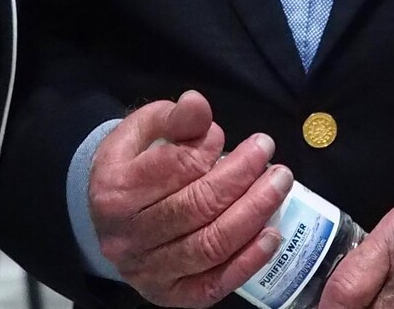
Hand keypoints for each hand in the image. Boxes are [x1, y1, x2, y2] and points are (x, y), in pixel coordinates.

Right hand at [87, 91, 292, 306]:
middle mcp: (127, 237)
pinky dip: (247, 262)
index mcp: (115, 190)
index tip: (228, 135)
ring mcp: (147, 272)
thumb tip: (197, 104)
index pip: (176, 168)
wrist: (113, 216)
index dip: (211, 147)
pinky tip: (272, 235)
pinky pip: (212, 286)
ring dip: (253, 214)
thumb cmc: (135, 165)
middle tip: (270, 155)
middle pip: (197, 208)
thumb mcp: (145, 130)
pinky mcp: (169, 295)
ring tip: (280, 186)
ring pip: (209, 247)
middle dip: (243, 177)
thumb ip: (173, 117)